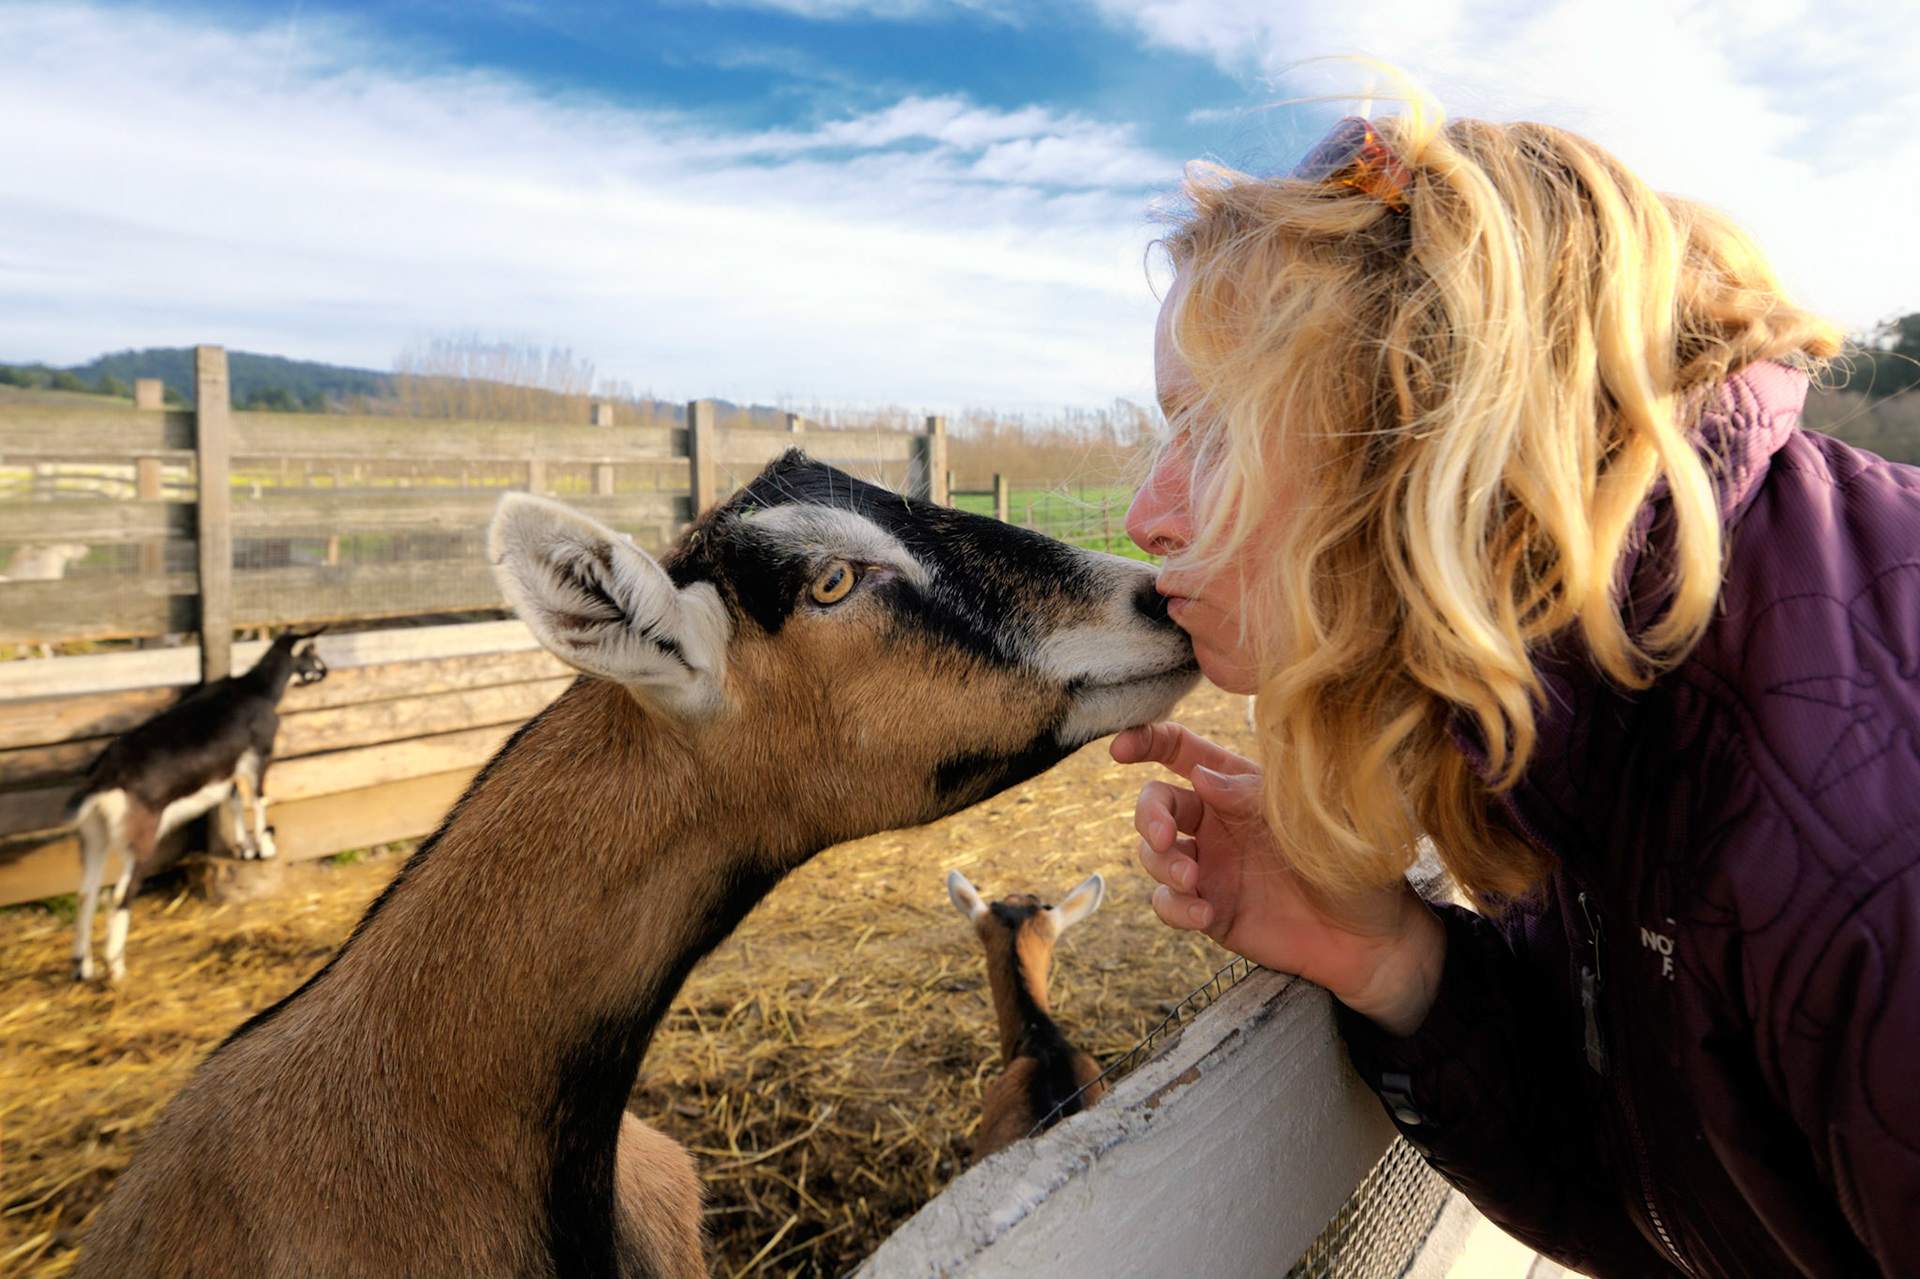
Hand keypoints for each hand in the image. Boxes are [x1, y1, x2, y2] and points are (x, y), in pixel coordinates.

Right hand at [1110, 721, 1447, 1035]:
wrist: (1371, 939)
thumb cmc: (1352, 864)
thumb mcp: (1308, 816)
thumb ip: (1252, 795)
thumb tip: (1199, 778)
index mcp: (1238, 784)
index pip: (1180, 751)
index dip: (1146, 741)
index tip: (1121, 749)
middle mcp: (1217, 822)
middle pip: (1156, 803)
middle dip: (1149, 816)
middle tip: (1166, 838)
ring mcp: (1210, 867)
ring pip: (1153, 854)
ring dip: (1162, 865)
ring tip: (1194, 882)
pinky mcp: (1210, 911)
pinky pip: (1167, 904)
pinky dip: (1174, 907)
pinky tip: (1204, 914)